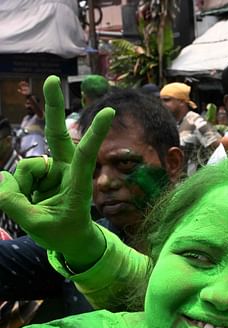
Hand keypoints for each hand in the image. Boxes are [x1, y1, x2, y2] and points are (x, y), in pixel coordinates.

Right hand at [0, 75, 111, 268]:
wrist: (69, 241)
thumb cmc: (63, 234)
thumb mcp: (37, 225)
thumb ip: (14, 202)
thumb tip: (0, 178)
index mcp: (78, 183)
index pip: (86, 154)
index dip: (95, 133)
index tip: (109, 111)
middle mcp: (66, 170)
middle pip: (56, 133)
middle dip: (53, 106)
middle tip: (53, 79)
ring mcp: (52, 170)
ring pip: (26, 167)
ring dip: (23, 187)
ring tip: (35, 205)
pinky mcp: (40, 173)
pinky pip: (17, 176)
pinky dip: (16, 189)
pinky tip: (29, 199)